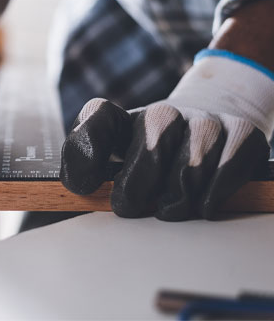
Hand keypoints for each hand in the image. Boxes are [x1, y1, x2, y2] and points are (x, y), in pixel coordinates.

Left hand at [61, 51, 273, 220]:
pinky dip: (211, 195)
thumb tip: (79, 185)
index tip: (83, 186)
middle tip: (132, 207)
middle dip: (137, 188)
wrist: (210, 122)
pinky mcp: (241, 132)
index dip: (87, 149)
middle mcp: (163, 113)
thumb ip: (89, 168)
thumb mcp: (117, 158)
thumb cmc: (153, 154)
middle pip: (150, 148)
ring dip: (177, 199)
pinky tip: (201, 204)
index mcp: (124, 119)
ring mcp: (204, 120)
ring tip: (169, 208)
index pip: (99, 116)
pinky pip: (225, 170)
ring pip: (190, 167)